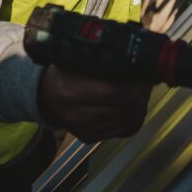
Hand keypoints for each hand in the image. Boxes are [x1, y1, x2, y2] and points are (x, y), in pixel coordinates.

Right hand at [37, 64, 151, 142]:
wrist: (44, 95)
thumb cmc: (62, 73)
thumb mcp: (75, 59)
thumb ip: (101, 58)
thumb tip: (134, 54)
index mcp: (70, 90)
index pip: (114, 92)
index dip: (136, 86)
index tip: (146, 76)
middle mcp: (75, 113)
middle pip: (123, 109)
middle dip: (141, 96)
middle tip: (146, 83)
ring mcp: (82, 128)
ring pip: (125, 123)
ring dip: (138, 107)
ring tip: (140, 93)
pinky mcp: (88, 137)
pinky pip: (120, 131)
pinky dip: (131, 120)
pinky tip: (131, 107)